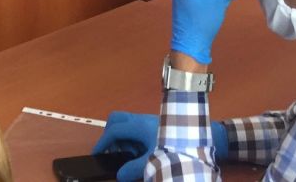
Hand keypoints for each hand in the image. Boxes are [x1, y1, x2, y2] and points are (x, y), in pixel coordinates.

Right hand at [94, 113, 230, 181]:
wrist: (198, 140)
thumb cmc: (176, 148)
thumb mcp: (153, 162)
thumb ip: (134, 169)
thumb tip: (120, 176)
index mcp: (140, 125)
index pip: (114, 130)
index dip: (102, 142)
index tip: (97, 154)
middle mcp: (142, 119)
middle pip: (116, 119)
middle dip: (110, 134)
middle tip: (111, 152)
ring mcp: (148, 121)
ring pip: (126, 123)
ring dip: (122, 138)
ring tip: (129, 156)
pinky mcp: (154, 125)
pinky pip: (136, 129)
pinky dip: (132, 139)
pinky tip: (140, 153)